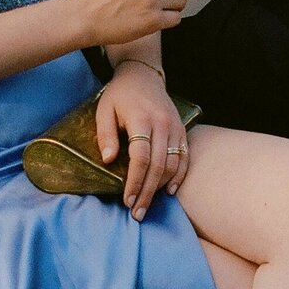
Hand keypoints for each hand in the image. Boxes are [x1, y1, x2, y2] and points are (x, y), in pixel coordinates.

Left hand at [95, 64, 190, 220]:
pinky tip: (170, 191)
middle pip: (158, 165)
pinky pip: (184, 157)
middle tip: (137, 213)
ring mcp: (174, 127)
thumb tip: (108, 161)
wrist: (143, 75)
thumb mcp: (104, 110)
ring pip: (173, 164)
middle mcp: (162, 124)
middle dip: (147, 192)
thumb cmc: (120, 95)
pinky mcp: (181, 130)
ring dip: (161, 188)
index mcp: (141, 118)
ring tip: (148, 205)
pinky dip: (179, 176)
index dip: (134, 181)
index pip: (140, 157)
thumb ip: (105, 135)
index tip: (127, 200)